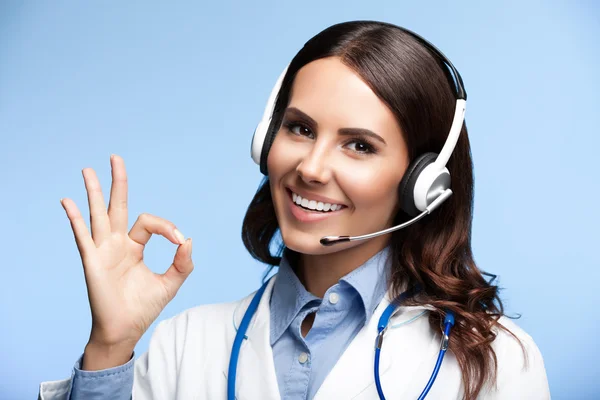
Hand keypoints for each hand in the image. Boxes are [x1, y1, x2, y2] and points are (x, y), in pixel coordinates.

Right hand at [60, 155, 193, 360]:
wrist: (125, 329)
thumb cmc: (144, 306)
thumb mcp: (170, 283)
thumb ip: (183, 263)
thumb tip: (188, 239)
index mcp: (135, 246)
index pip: (148, 222)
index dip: (166, 226)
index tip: (179, 240)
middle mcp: (117, 244)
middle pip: (117, 206)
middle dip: (118, 182)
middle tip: (115, 158)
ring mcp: (103, 251)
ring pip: (98, 215)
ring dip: (93, 192)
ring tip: (88, 169)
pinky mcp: (92, 261)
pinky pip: (83, 236)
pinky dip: (75, 219)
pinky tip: (68, 201)